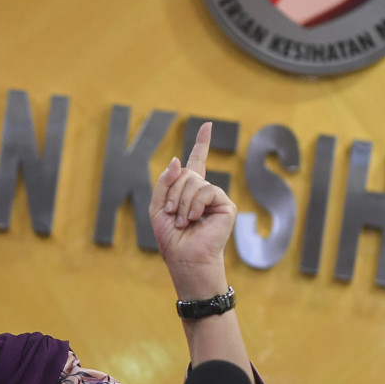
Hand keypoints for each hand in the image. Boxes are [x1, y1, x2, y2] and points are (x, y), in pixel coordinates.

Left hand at [149, 122, 236, 295]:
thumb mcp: (158, 206)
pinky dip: (196, 204)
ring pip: (194, 181)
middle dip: (173, 192)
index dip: (201, 143)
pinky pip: (207, 190)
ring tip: (183, 221)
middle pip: (186, 172)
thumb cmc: (171, 237)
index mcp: (188, 190)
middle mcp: (203, 191)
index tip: (207, 125)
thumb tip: (178, 159)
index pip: (196, 161)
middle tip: (173, 214)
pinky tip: (195, 219)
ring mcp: (215, 197)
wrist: (185, 257)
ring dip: (182, 202)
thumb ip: (165, 182)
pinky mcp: (226, 205)